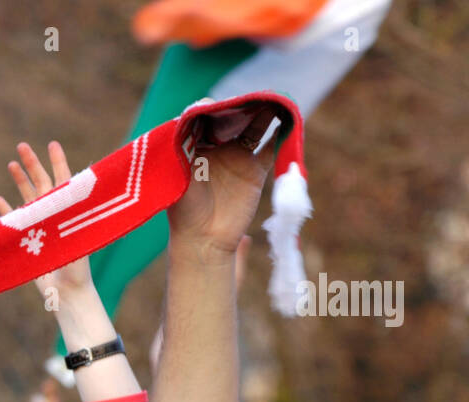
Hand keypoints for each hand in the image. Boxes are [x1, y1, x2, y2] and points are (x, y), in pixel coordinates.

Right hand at [0, 141, 93, 301]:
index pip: (64, 181)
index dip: (58, 162)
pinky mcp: (28, 242)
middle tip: (22, 145)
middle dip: (32, 165)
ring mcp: (40, 228)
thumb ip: (68, 219)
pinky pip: (15, 222)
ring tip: (11, 164)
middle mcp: (54, 216)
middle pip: (42, 184)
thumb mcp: (76, 240)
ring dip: (20, 182)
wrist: (67, 295)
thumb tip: (66, 199)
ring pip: (28, 198)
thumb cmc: (78, 269)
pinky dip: (7, 210)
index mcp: (69, 213)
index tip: (52, 144)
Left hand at [167, 104, 279, 257]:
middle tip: (251, 94)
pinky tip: (289, 119)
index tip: (218, 102)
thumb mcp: (179, 171)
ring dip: (264, 113)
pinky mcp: (256, 171)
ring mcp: (238, 158)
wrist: (203, 240)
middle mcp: (218, 148)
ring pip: (254, 128)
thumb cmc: (184, 208)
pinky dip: (281, 134)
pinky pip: (271, 148)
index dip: (213, 106)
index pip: (206, 117)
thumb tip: (198, 107)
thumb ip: (186, 141)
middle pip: (233, 118)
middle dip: (242, 104)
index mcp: (195, 145)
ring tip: (272, 99)